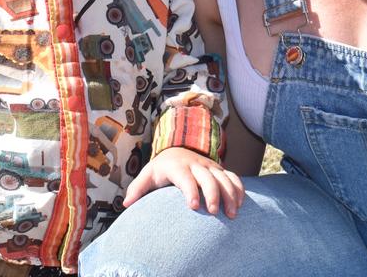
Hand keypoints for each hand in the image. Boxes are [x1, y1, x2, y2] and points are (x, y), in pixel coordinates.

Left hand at [125, 147, 244, 217]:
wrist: (177, 152)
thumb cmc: (160, 170)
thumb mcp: (147, 176)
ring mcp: (210, 167)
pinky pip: (233, 177)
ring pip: (224, 178)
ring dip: (230, 195)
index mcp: (177, 166)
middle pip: (208, 177)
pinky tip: (239, 205)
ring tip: (232, 214)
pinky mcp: (220, 170)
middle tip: (214, 213)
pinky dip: (239, 190)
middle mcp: (196, 164)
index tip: (194, 206)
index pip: (185, 177)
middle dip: (213, 194)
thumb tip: (126, 204)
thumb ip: (137, 189)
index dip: (190, 190)